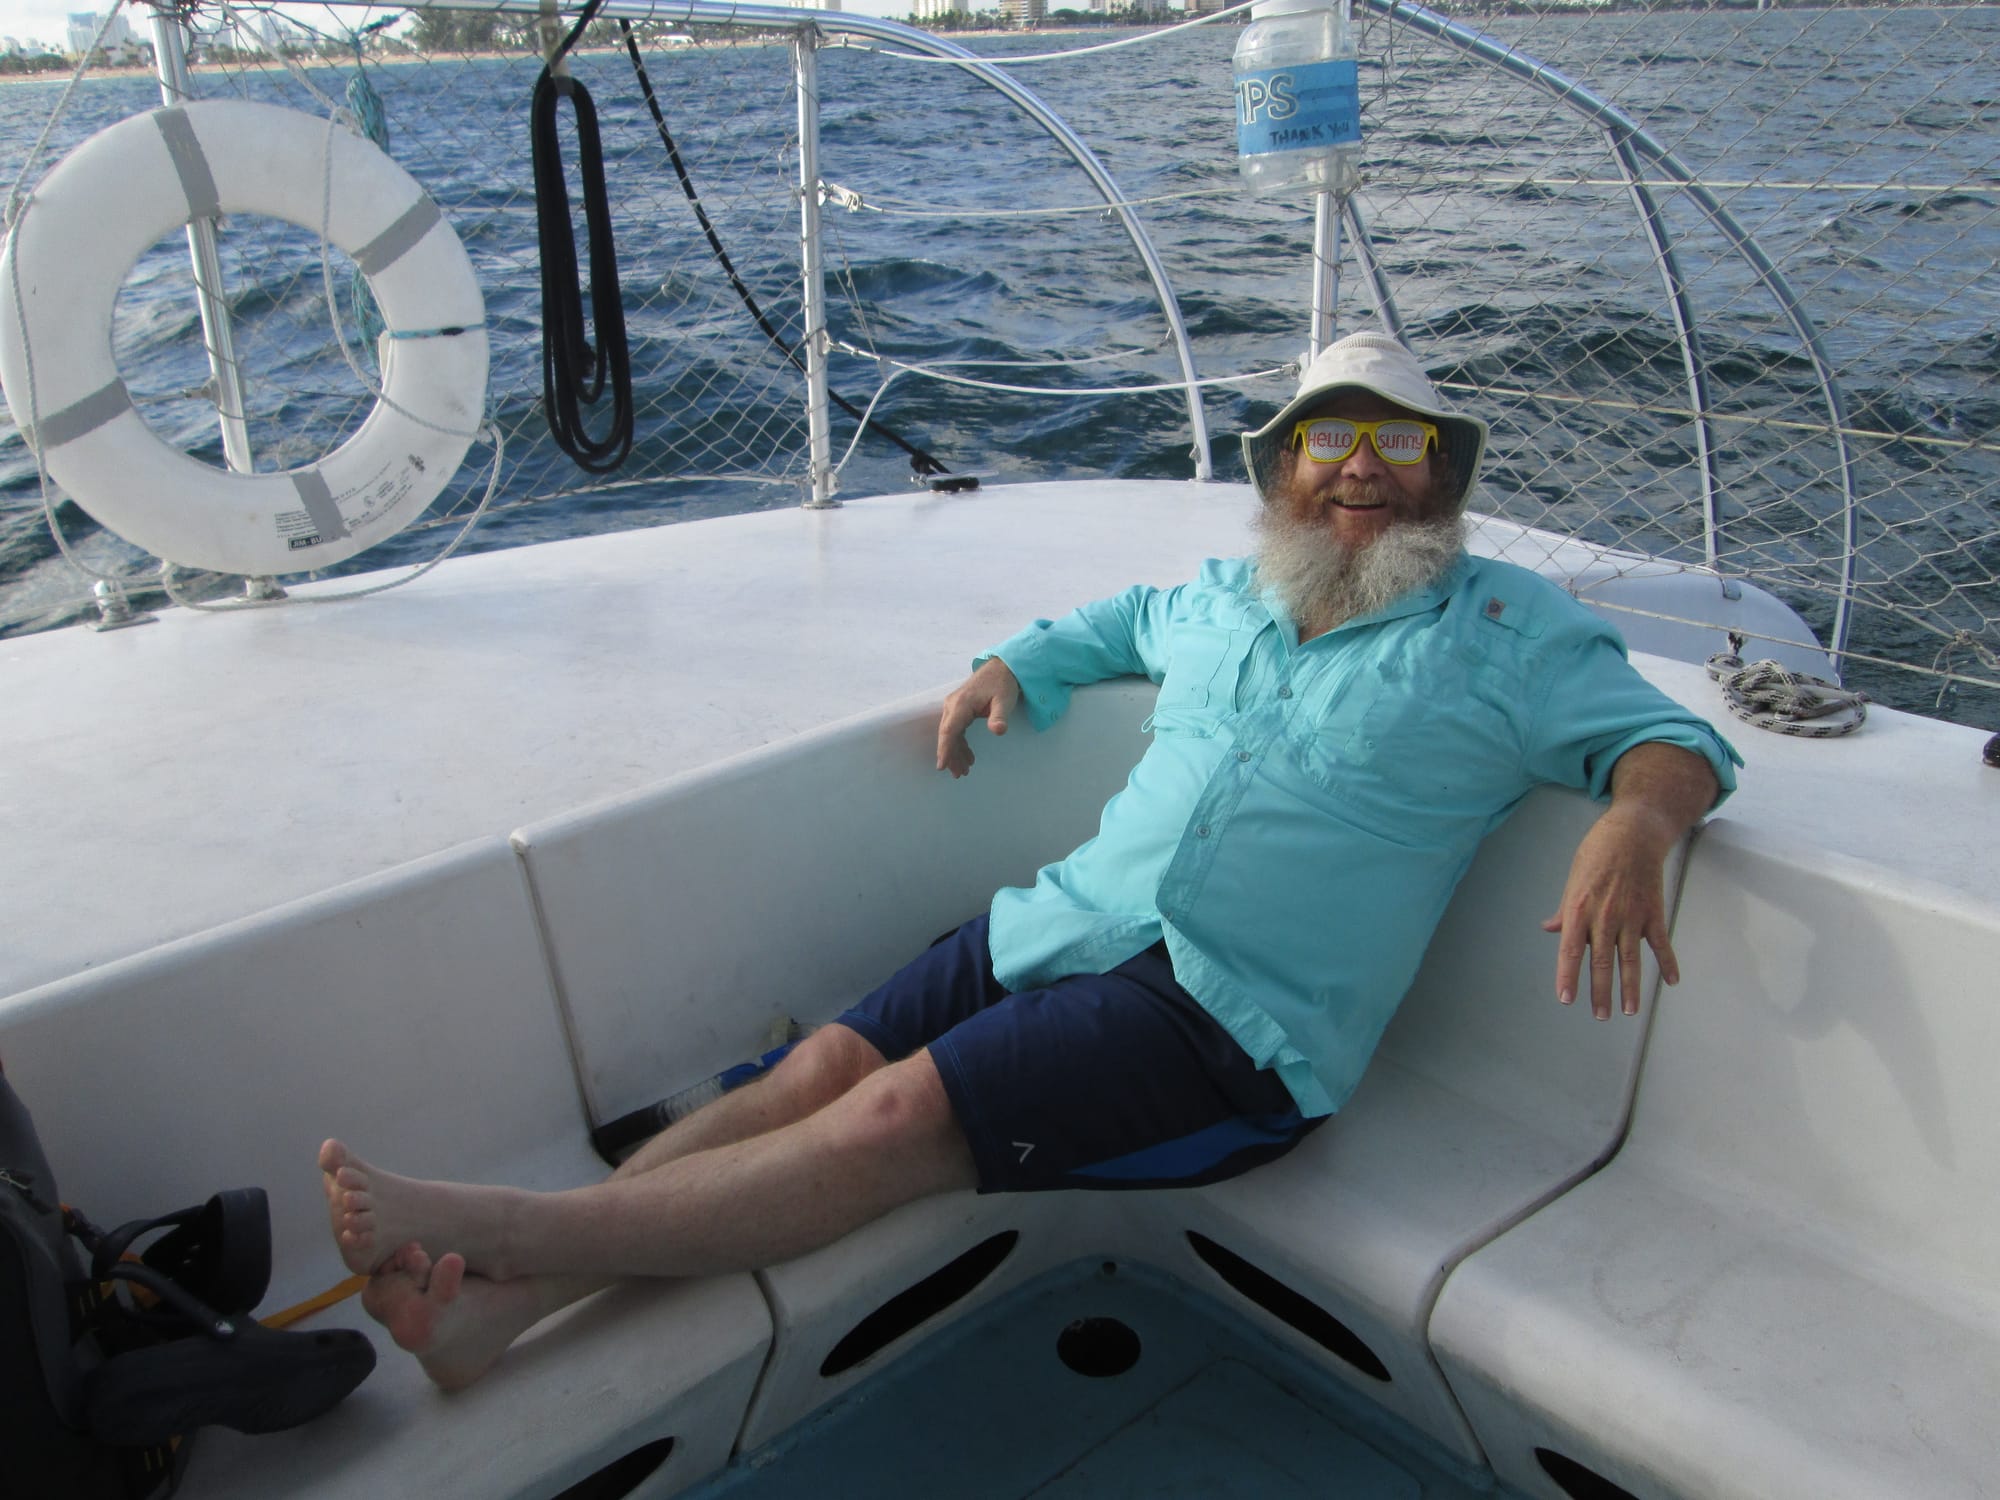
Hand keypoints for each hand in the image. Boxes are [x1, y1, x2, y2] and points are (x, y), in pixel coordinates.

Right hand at [936, 658, 1021, 777]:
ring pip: (951, 734)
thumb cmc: (1003, 684)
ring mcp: (955, 707)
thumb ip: (999, 717)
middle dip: (951, 755)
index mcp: (962, 704)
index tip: (942, 765)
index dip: (945, 748)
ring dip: (956, 752)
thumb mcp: (1004, 700)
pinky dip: (961, 744)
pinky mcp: (960, 710)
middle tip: (958, 774)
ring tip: (964, 771)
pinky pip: (957, 730)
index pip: (949, 730)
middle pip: (948, 734)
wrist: (1002, 668)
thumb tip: (998, 731)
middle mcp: (953, 705)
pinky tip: (968, 757)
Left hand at [1541, 804, 1680, 1019]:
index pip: (1569, 950)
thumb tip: (1550, 930)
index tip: (1566, 999)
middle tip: (1600, 1016)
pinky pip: (1661, 943)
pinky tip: (1671, 981)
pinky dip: (1668, 962)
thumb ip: (1564, 910)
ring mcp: (1631, 916)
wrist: (1633, 833)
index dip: (1567, 976)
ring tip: (1629, 1010)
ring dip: (1630, 987)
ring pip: (1630, 959)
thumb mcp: (1573, 880)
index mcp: (1579, 909)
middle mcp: (1604, 916)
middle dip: (1600, 992)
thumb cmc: (1597, 853)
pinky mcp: (1653, 912)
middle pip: (1601, 962)